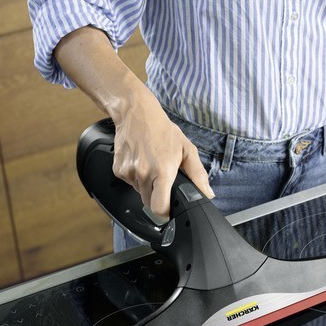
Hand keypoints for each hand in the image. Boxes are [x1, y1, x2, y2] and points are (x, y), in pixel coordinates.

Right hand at [111, 85, 214, 217]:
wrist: (136, 113)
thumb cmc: (163, 131)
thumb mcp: (187, 150)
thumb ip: (198, 175)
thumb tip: (207, 194)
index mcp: (162, 171)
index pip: (159, 207)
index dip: (166, 212)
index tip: (170, 209)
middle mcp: (143, 173)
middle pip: (149, 203)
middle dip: (158, 197)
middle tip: (164, 180)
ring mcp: (129, 172)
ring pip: (139, 193)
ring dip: (147, 186)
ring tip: (152, 166)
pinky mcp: (118, 170)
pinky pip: (130, 183)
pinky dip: (136, 178)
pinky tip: (142, 162)